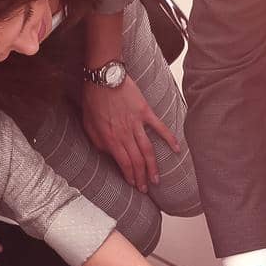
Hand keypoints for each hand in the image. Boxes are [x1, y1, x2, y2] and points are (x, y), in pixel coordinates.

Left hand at [81, 76, 180, 191]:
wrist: (103, 77)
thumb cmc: (93, 99)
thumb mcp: (88, 125)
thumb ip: (99, 142)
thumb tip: (109, 154)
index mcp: (110, 139)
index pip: (124, 164)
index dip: (130, 177)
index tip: (134, 185)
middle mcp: (125, 134)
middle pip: (137, 161)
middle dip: (142, 177)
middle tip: (146, 188)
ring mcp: (137, 123)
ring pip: (148, 151)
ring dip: (153, 167)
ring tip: (157, 179)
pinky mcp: (145, 112)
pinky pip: (160, 128)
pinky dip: (170, 139)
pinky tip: (177, 150)